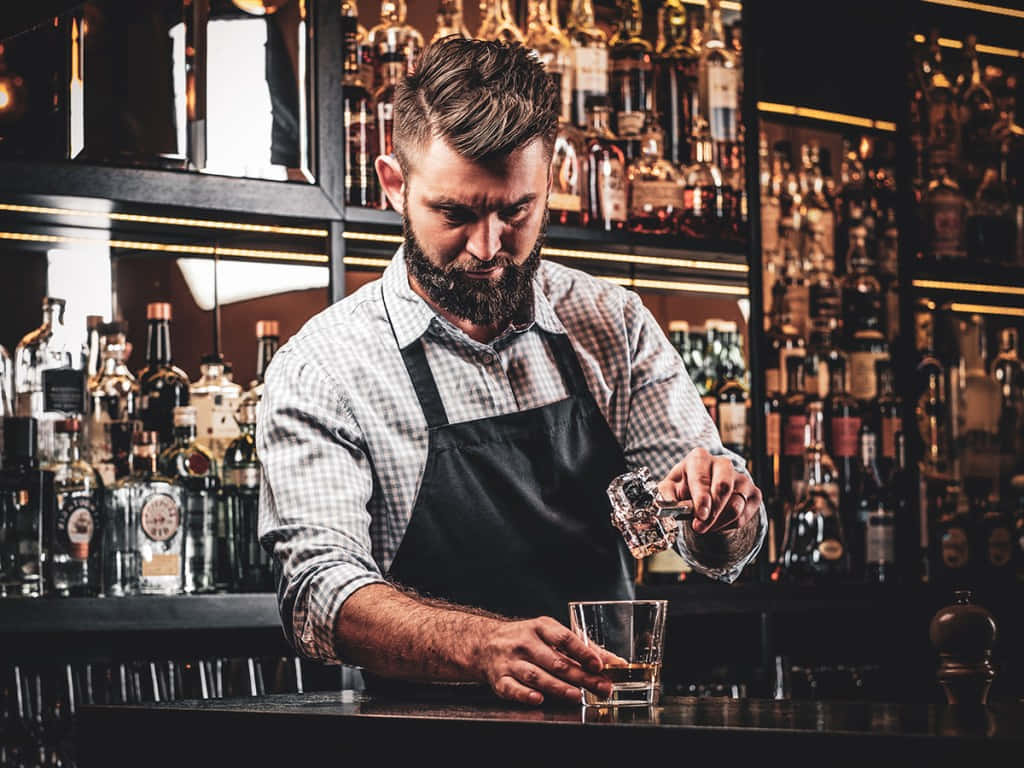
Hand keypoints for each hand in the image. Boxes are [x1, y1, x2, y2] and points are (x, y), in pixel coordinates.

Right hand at [471, 617, 612, 705]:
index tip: (599, 665)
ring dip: (558, 687)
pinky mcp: (500, 680)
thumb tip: (612, 661)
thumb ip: (580, 648)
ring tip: (577, 695)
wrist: (485, 643)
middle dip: (581, 676)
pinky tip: (538, 698)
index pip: (564, 638)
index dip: (583, 652)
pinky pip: (512, 688)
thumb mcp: (549, 634)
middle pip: (555, 661)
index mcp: (540, 628)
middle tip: (600, 687)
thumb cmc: (526, 639)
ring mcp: (511, 662)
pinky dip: (525, 694)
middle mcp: (525, 643)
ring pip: (537, 676)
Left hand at [657, 447, 762, 533]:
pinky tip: (717, 522)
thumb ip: (666, 495)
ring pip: (735, 505)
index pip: (703, 477)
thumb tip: (667, 504)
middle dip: (712, 512)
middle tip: (700, 527)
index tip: (700, 515)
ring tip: (705, 525)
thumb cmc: (684, 487)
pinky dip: (728, 525)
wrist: (704, 492)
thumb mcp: (670, 488)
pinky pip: (744, 515)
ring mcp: (741, 478)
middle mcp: (723, 463)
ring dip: (717, 522)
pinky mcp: (753, 493)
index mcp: (699, 458)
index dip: (702, 498)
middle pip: (724, 487)